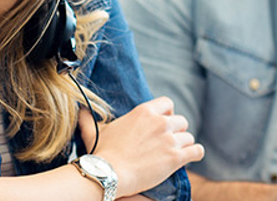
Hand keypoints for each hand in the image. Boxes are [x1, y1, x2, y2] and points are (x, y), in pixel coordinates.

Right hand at [79, 97, 204, 196]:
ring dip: (184, 144)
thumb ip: (89, 119)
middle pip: (181, 121)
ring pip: (188, 137)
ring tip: (176, 152)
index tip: (163, 122)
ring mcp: (169, 140)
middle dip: (176, 131)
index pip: (168, 103)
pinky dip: (195, 154)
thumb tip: (79, 111)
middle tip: (168, 141)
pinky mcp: (176, 157)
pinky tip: (191, 157)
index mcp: (144, 111)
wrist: (108, 173)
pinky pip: (197, 150)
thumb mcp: (95, 132)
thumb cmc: (102, 153)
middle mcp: (160, 122)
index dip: (168, 113)